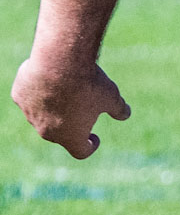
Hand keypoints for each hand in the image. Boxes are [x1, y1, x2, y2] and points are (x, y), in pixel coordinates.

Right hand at [13, 56, 131, 159]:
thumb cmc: (88, 84)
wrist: (60, 62)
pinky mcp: (20, 97)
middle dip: (71, 125)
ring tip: (68, 88)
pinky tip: (50, 77)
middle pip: (60, 134)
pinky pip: (30, 98)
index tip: (95, 137)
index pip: (81, 152)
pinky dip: (39, 92)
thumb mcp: (111, 97)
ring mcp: (30, 115)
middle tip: (83, 109)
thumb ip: (119, 109)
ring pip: (42, 116)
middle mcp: (47, 131)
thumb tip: (125, 114)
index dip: (90, 146)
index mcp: (71, 137)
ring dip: (55, 107)